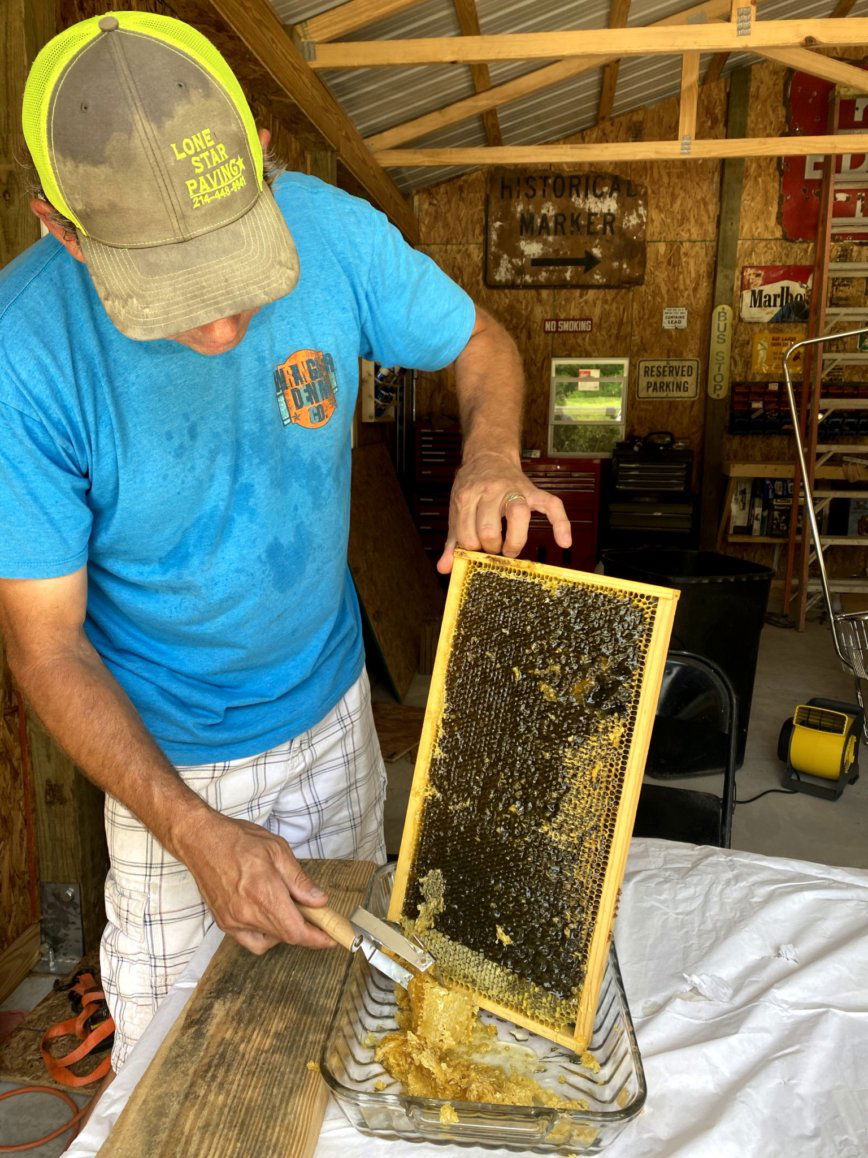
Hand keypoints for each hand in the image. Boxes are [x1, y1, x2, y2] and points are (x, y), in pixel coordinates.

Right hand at [175, 812, 335, 955]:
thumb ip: (299, 881)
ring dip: (283, 932)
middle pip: (285, 937)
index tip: (331, 938)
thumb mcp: (277, 851)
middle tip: (314, 916)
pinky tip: (266, 915)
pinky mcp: (223, 922)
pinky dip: (263, 934)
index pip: (296, 931)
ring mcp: (233, 921)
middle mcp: (247, 914)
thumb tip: (319, 901)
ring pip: (267, 941)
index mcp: (264, 895)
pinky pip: (249, 939)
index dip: (316, 938)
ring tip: (287, 910)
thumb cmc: (239, 840)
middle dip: (304, 930)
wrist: (201, 841)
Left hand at [437, 450, 571, 573]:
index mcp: (467, 497)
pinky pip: (552, 505)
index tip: (476, 551)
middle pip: (489, 528)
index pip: (467, 535)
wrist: (488, 455)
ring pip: (518, 515)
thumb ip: (452, 541)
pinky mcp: (533, 490)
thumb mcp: (457, 511)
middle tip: (493, 549)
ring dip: (513, 541)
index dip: (471, 549)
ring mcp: (514, 489)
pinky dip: (561, 524)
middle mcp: (490, 491)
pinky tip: (564, 542)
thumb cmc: (471, 488)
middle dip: (491, 547)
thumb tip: (445, 568)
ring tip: (509, 550)